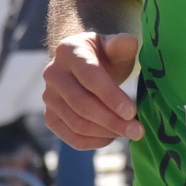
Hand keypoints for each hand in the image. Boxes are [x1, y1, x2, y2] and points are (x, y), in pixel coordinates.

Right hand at [43, 31, 142, 148]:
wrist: (83, 65)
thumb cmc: (104, 56)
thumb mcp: (114, 46)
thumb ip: (122, 44)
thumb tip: (129, 43)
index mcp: (68, 50)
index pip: (90, 77)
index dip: (111, 97)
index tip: (132, 113)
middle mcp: (53, 74)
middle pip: (82, 104)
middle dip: (112, 121)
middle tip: (137, 131)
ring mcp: (48, 97)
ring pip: (77, 123)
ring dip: (106, 132)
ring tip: (128, 132)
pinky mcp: (50, 117)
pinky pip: (71, 137)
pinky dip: (94, 142)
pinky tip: (112, 136)